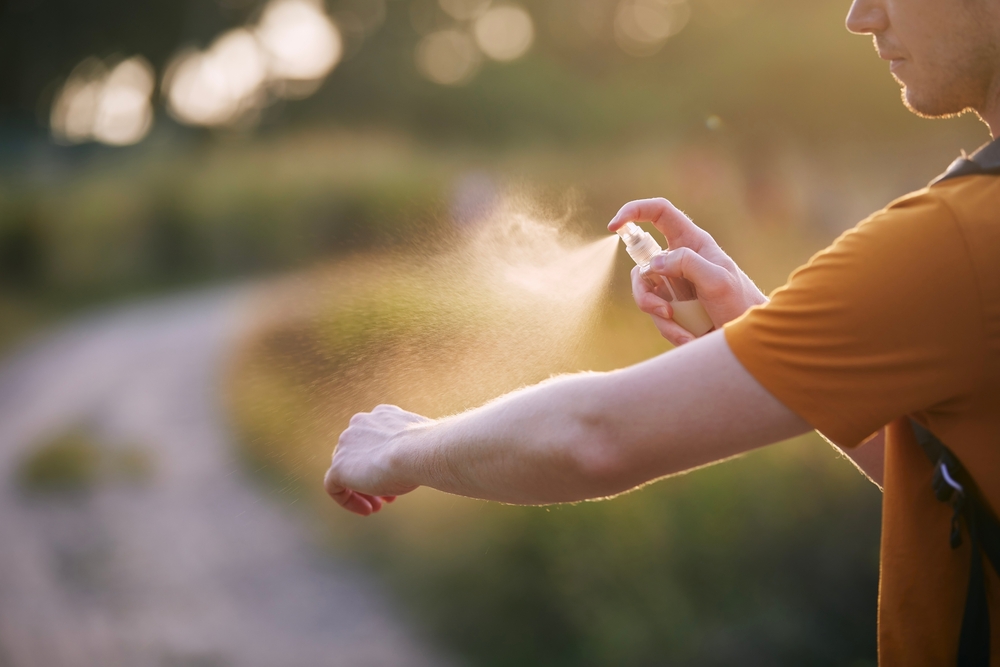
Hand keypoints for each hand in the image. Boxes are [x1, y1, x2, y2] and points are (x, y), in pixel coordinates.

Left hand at [324, 404, 429, 515]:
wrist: (419, 452)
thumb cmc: (428, 450)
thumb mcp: (422, 445)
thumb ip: (413, 448)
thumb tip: (422, 461)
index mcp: (381, 415)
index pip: (375, 439)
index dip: (386, 461)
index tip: (399, 478)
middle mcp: (360, 424)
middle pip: (359, 455)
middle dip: (374, 476)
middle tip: (389, 497)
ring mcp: (346, 444)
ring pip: (347, 470)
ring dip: (363, 490)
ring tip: (378, 506)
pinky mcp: (339, 466)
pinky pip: (334, 486)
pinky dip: (347, 500)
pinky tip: (366, 510)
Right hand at [608, 198, 766, 345]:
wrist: (746, 339)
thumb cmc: (740, 303)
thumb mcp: (718, 280)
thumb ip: (687, 264)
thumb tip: (653, 263)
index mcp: (693, 242)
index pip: (659, 213)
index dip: (635, 211)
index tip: (614, 226)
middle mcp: (679, 259)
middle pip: (642, 264)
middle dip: (644, 292)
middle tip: (663, 310)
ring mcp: (673, 283)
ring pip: (644, 292)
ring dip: (659, 315)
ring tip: (683, 330)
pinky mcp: (671, 305)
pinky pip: (655, 314)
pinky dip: (669, 329)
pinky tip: (689, 337)